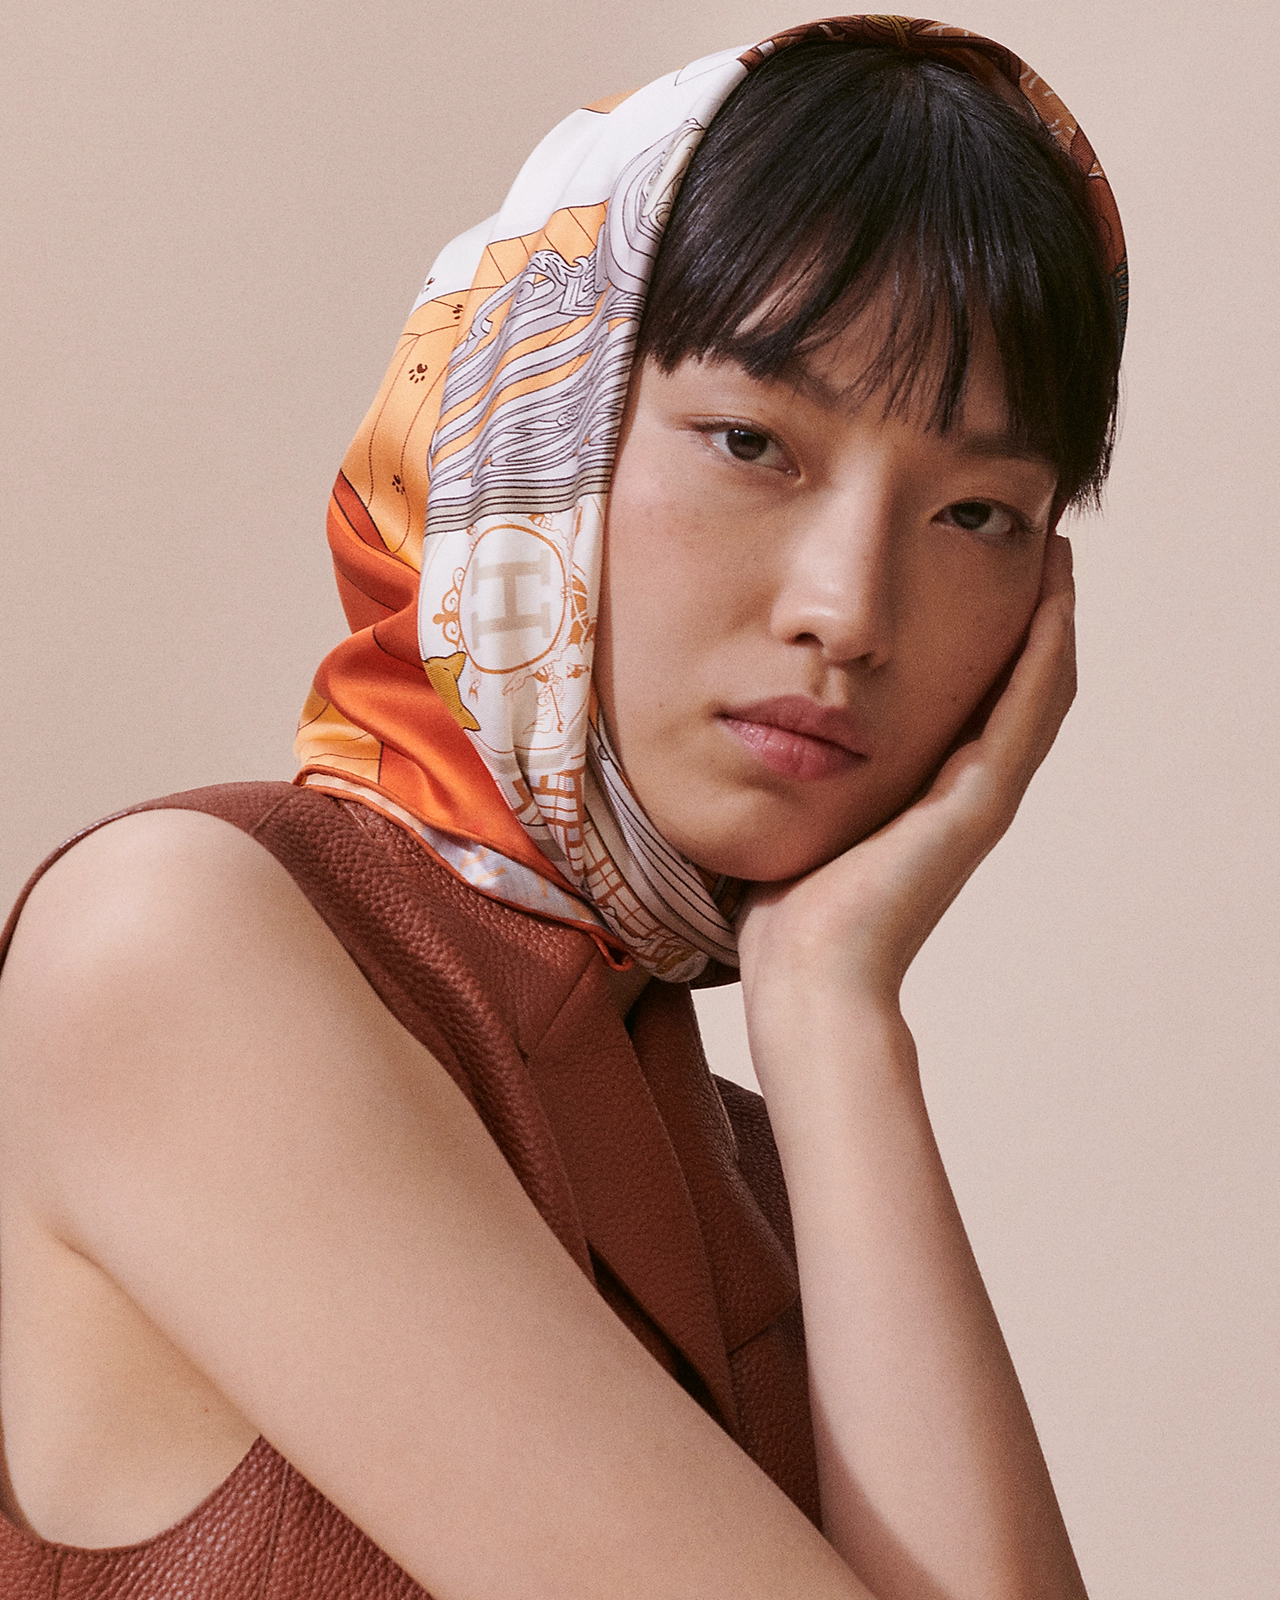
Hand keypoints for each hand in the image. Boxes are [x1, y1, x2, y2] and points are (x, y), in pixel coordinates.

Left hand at [737, 533, 1075, 1009]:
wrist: (807, 979)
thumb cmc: (787, 915)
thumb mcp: (799, 816)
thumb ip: (798, 774)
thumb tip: (754, 729)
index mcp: (928, 795)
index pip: (978, 699)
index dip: (994, 636)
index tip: (986, 567)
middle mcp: (967, 793)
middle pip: (1020, 686)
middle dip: (1032, 614)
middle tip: (1040, 544)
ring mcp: (980, 800)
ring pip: (1040, 691)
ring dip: (1053, 620)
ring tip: (1055, 552)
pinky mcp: (978, 806)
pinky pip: (1026, 714)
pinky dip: (1045, 655)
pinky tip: (1052, 601)